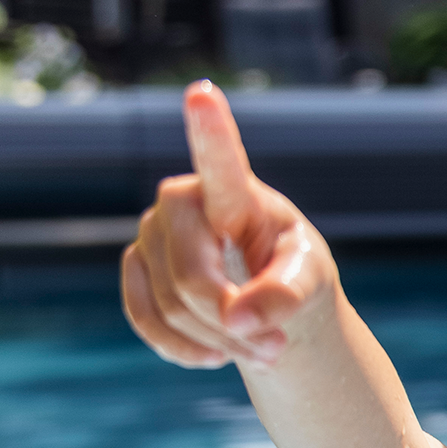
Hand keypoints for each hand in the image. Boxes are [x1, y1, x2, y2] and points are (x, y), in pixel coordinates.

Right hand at [120, 81, 338, 369]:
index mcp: (237, 193)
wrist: (269, 301)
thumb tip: (238, 319)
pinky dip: (182, 349)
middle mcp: (182, 200)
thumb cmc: (295, 277)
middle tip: (275, 348)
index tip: (204, 93)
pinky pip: (145, 320)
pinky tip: (214, 354)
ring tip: (258, 347)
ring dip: (218, 343)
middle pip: (191, 279)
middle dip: (232, 326)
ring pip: (171, 307)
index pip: (220, 163)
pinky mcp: (136, 266)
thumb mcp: (310, 284)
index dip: (210, 131)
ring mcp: (150, 231)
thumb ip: (286, 296)